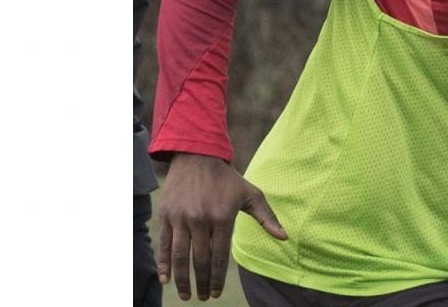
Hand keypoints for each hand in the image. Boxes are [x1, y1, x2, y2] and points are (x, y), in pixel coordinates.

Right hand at [157, 153, 287, 300]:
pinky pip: (164, 244)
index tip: (216, 293)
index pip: (219, 256)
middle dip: (201, 282)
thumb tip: (285, 237)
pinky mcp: (166, 215)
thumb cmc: (227, 178)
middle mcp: (200, 219)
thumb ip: (267, 217)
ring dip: (182, 279)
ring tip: (186, 295)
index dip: (217, 278)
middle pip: (200, 260)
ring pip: (180, 256)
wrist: (198, 155)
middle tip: (203, 297)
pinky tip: (165, 279)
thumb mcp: (251, 194)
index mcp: (222, 216)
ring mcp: (181, 218)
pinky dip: (163, 264)